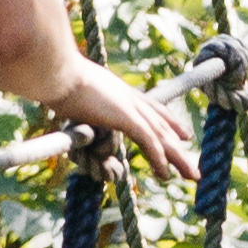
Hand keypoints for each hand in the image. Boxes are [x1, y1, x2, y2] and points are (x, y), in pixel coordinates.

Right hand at [39, 55, 195, 180]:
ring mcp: (129, 106)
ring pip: (162, 136)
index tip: (184, 135)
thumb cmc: (54, 79)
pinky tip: (165, 174)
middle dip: (179, 146)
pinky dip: (158, 159)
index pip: (153, 109)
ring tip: (193, 176)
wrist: (56, 71)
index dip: (170, 123)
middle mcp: (130, 97)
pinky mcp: (126, 116)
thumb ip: (73, 100)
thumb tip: (60, 102)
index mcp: (120, 90)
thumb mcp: (68, 91)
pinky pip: (148, 141)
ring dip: (178, 159)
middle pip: (163, 125)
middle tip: (194, 165)